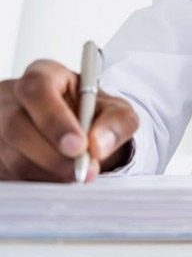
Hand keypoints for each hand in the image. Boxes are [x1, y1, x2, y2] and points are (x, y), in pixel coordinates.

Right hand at [0, 59, 138, 181]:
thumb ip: (116, 123)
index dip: (55, 120)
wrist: (81, 132)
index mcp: (43, 75)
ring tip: (75, 175)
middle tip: (80, 171)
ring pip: (11, 155)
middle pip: (16, 125)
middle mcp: (12, 97)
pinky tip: (57, 178)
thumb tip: (98, 146)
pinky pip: (9, 173)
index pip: (37, 89)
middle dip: (51, 154)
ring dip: (46, 171)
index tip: (79, 146)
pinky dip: (36, 180)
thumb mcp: (117, 112)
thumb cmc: (94, 114)